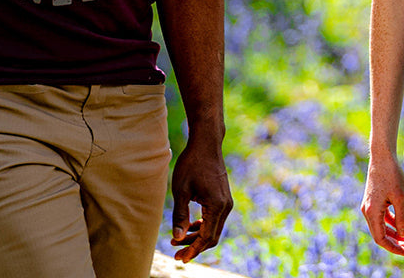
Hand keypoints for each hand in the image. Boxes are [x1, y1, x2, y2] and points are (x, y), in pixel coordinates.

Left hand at [168, 140, 232, 261]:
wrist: (206, 143)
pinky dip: (202, 226)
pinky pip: (214, 219)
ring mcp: (226, 202)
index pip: (207, 237)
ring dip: (197, 236)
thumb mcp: (181, 191)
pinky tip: (189, 227)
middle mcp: (226, 206)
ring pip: (213, 228)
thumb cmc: (192, 164)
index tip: (180, 259)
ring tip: (177, 240)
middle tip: (177, 253)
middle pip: (212, 236)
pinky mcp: (223, 198)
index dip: (193, 250)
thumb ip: (180, 216)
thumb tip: (178, 237)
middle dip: (195, 247)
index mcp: (216, 206)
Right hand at [359, 154, 403, 255]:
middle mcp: (367, 211)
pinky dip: (392, 223)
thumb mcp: (400, 198)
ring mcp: (369, 206)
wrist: (382, 157)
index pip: (381, 239)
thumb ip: (402, 218)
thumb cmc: (391, 175)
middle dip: (396, 243)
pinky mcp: (373, 201)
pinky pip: (382, 218)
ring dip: (395, 234)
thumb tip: (403, 234)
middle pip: (381, 234)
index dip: (393, 248)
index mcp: (372, 212)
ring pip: (382, 227)